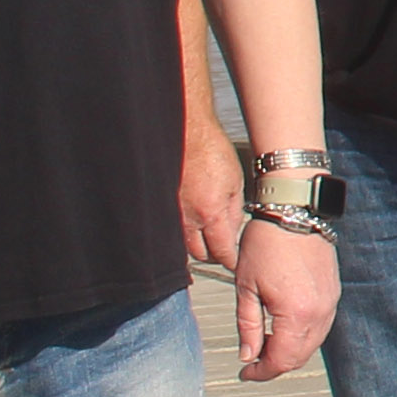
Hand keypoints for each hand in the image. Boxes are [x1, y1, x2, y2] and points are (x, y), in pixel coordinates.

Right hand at [179, 121, 243, 270]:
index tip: (235, 263)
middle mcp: (187, 219)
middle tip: (222, 249)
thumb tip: (233, 235)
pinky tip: (189, 224)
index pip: (221, 252)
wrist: (186, 133)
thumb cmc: (211, 151)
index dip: (230, 260)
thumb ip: (234, 212)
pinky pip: (171, 229)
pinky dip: (181, 231)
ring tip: (207, 236)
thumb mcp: (236, 182)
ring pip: (183, 243)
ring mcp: (171, 214)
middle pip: (200, 254)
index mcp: (211, 214)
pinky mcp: (160, 207)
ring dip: (196, 243)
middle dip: (213, 254)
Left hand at [229, 218, 338, 381]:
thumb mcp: (245, 287)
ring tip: (266, 343)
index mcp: (296, 313)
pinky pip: (321, 326)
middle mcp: (320, 312)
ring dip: (290, 351)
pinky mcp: (334, 292)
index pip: (281, 360)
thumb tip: (247, 355)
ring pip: (313, 343)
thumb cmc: (267, 243)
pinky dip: (303, 335)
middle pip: (300, 356)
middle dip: (275, 365)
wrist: (295, 212)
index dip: (261, 372)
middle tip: (253, 361)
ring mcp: (331, 302)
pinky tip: (284, 327)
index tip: (245, 372)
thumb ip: (247, 326)